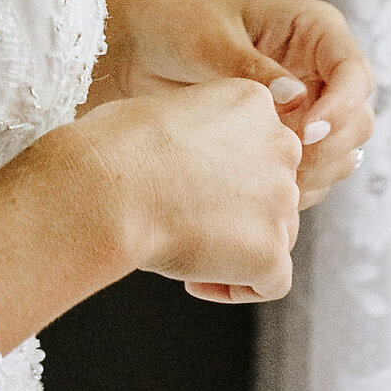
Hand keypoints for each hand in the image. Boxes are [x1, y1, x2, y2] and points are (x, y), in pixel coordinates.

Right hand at [84, 73, 305, 300]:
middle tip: (186, 219)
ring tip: (185, 251)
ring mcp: (281, 200)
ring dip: (239, 247)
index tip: (185, 184)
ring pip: (277, 234)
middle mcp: (280, 146)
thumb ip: (197, 135)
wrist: (109, 188)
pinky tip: (195, 283)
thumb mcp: (163, 112)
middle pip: (273, 189)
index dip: (224, 172)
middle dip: (237, 209)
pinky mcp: (270, 251)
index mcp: (252, 103)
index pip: (258, 145)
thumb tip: (187, 164)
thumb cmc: (114, 148)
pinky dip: (238, 287)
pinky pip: (272, 282)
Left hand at [90, 0, 373, 299]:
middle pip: (357, 120)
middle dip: (330, 146)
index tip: (309, 131)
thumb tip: (296, 99)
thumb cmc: (171, 21)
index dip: (341, 105)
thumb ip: (252, 69)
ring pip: (340, 153)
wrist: (133, 47)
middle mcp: (320, 70)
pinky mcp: (285, 139)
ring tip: (270, 180)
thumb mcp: (209, 39)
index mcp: (315, 30)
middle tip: (288, 165)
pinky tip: (259, 193)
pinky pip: (310, 172)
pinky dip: (294, 186)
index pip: (354, 73)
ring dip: (315, 172)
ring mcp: (307, 108)